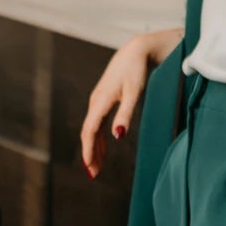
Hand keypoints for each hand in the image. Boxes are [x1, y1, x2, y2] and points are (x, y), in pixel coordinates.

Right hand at [80, 34, 156, 177]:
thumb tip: (117, 136)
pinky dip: (99, 137)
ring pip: (92, 129)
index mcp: (100, 101)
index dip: (88, 151)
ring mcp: (99, 100)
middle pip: (88, 133)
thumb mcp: (134, 93)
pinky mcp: (104, 99)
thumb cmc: (137, 70)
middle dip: (90, 154)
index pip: (89, 131)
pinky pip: (98, 122)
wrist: (136, 51)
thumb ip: (125, 115)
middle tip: (93, 174)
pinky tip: (104, 147)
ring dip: (94, 147)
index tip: (90, 168)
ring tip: (98, 166)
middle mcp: (96, 102)